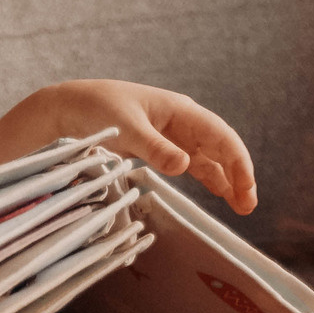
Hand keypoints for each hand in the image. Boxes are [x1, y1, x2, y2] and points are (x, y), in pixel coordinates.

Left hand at [0, 80, 257, 214]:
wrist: (66, 106)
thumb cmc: (95, 109)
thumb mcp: (125, 127)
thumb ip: (155, 147)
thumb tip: (186, 166)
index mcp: (179, 110)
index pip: (220, 136)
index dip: (237, 161)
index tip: (244, 187)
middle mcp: (181, 121)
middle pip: (220, 148)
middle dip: (238, 174)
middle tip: (247, 205)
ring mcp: (171, 134)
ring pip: (209, 158)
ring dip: (226, 179)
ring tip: (241, 206)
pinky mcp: (159, 147)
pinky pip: (191, 163)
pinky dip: (207, 177)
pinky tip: (219, 193)